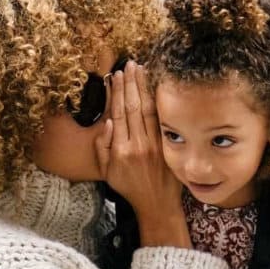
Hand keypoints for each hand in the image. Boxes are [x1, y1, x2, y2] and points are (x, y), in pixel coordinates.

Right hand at [94, 62, 188, 247]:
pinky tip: (157, 86)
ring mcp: (155, 144)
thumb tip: (108, 122)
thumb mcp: (106, 172)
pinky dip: (159, 101)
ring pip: (148, 109)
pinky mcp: (168, 145)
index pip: (117, 113)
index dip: (116, 92)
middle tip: (130, 64)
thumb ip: (102, 147)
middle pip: (132, 106)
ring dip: (144, 87)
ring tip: (141, 69)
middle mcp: (138, 144)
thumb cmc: (128, 187)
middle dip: (131, 83)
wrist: (156, 204)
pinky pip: (162, 119)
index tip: (115, 76)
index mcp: (120, 150)